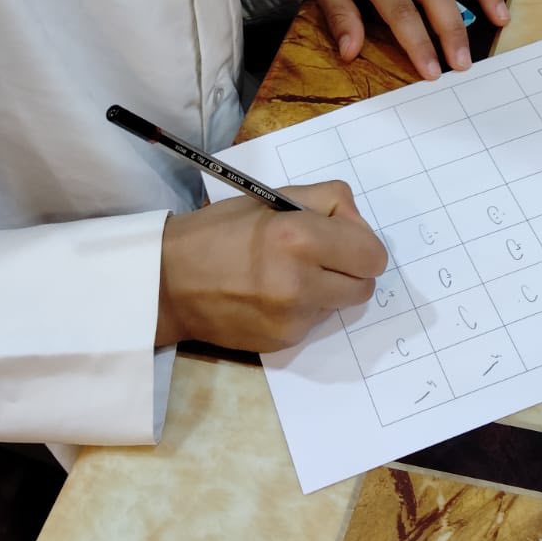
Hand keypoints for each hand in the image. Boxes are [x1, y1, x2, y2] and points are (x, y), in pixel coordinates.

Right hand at [156, 180, 387, 351]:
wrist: (169, 282)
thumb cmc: (219, 231)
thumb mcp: (272, 198)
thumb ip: (327, 200)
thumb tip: (358, 223)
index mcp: (298, 238)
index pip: (372, 254)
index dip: (361, 243)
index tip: (341, 237)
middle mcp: (300, 283)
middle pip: (365, 286)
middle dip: (351, 269)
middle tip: (322, 255)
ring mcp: (292, 319)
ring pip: (341, 304)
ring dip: (327, 289)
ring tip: (290, 273)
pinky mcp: (283, 342)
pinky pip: (315, 322)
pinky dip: (305, 308)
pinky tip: (273, 295)